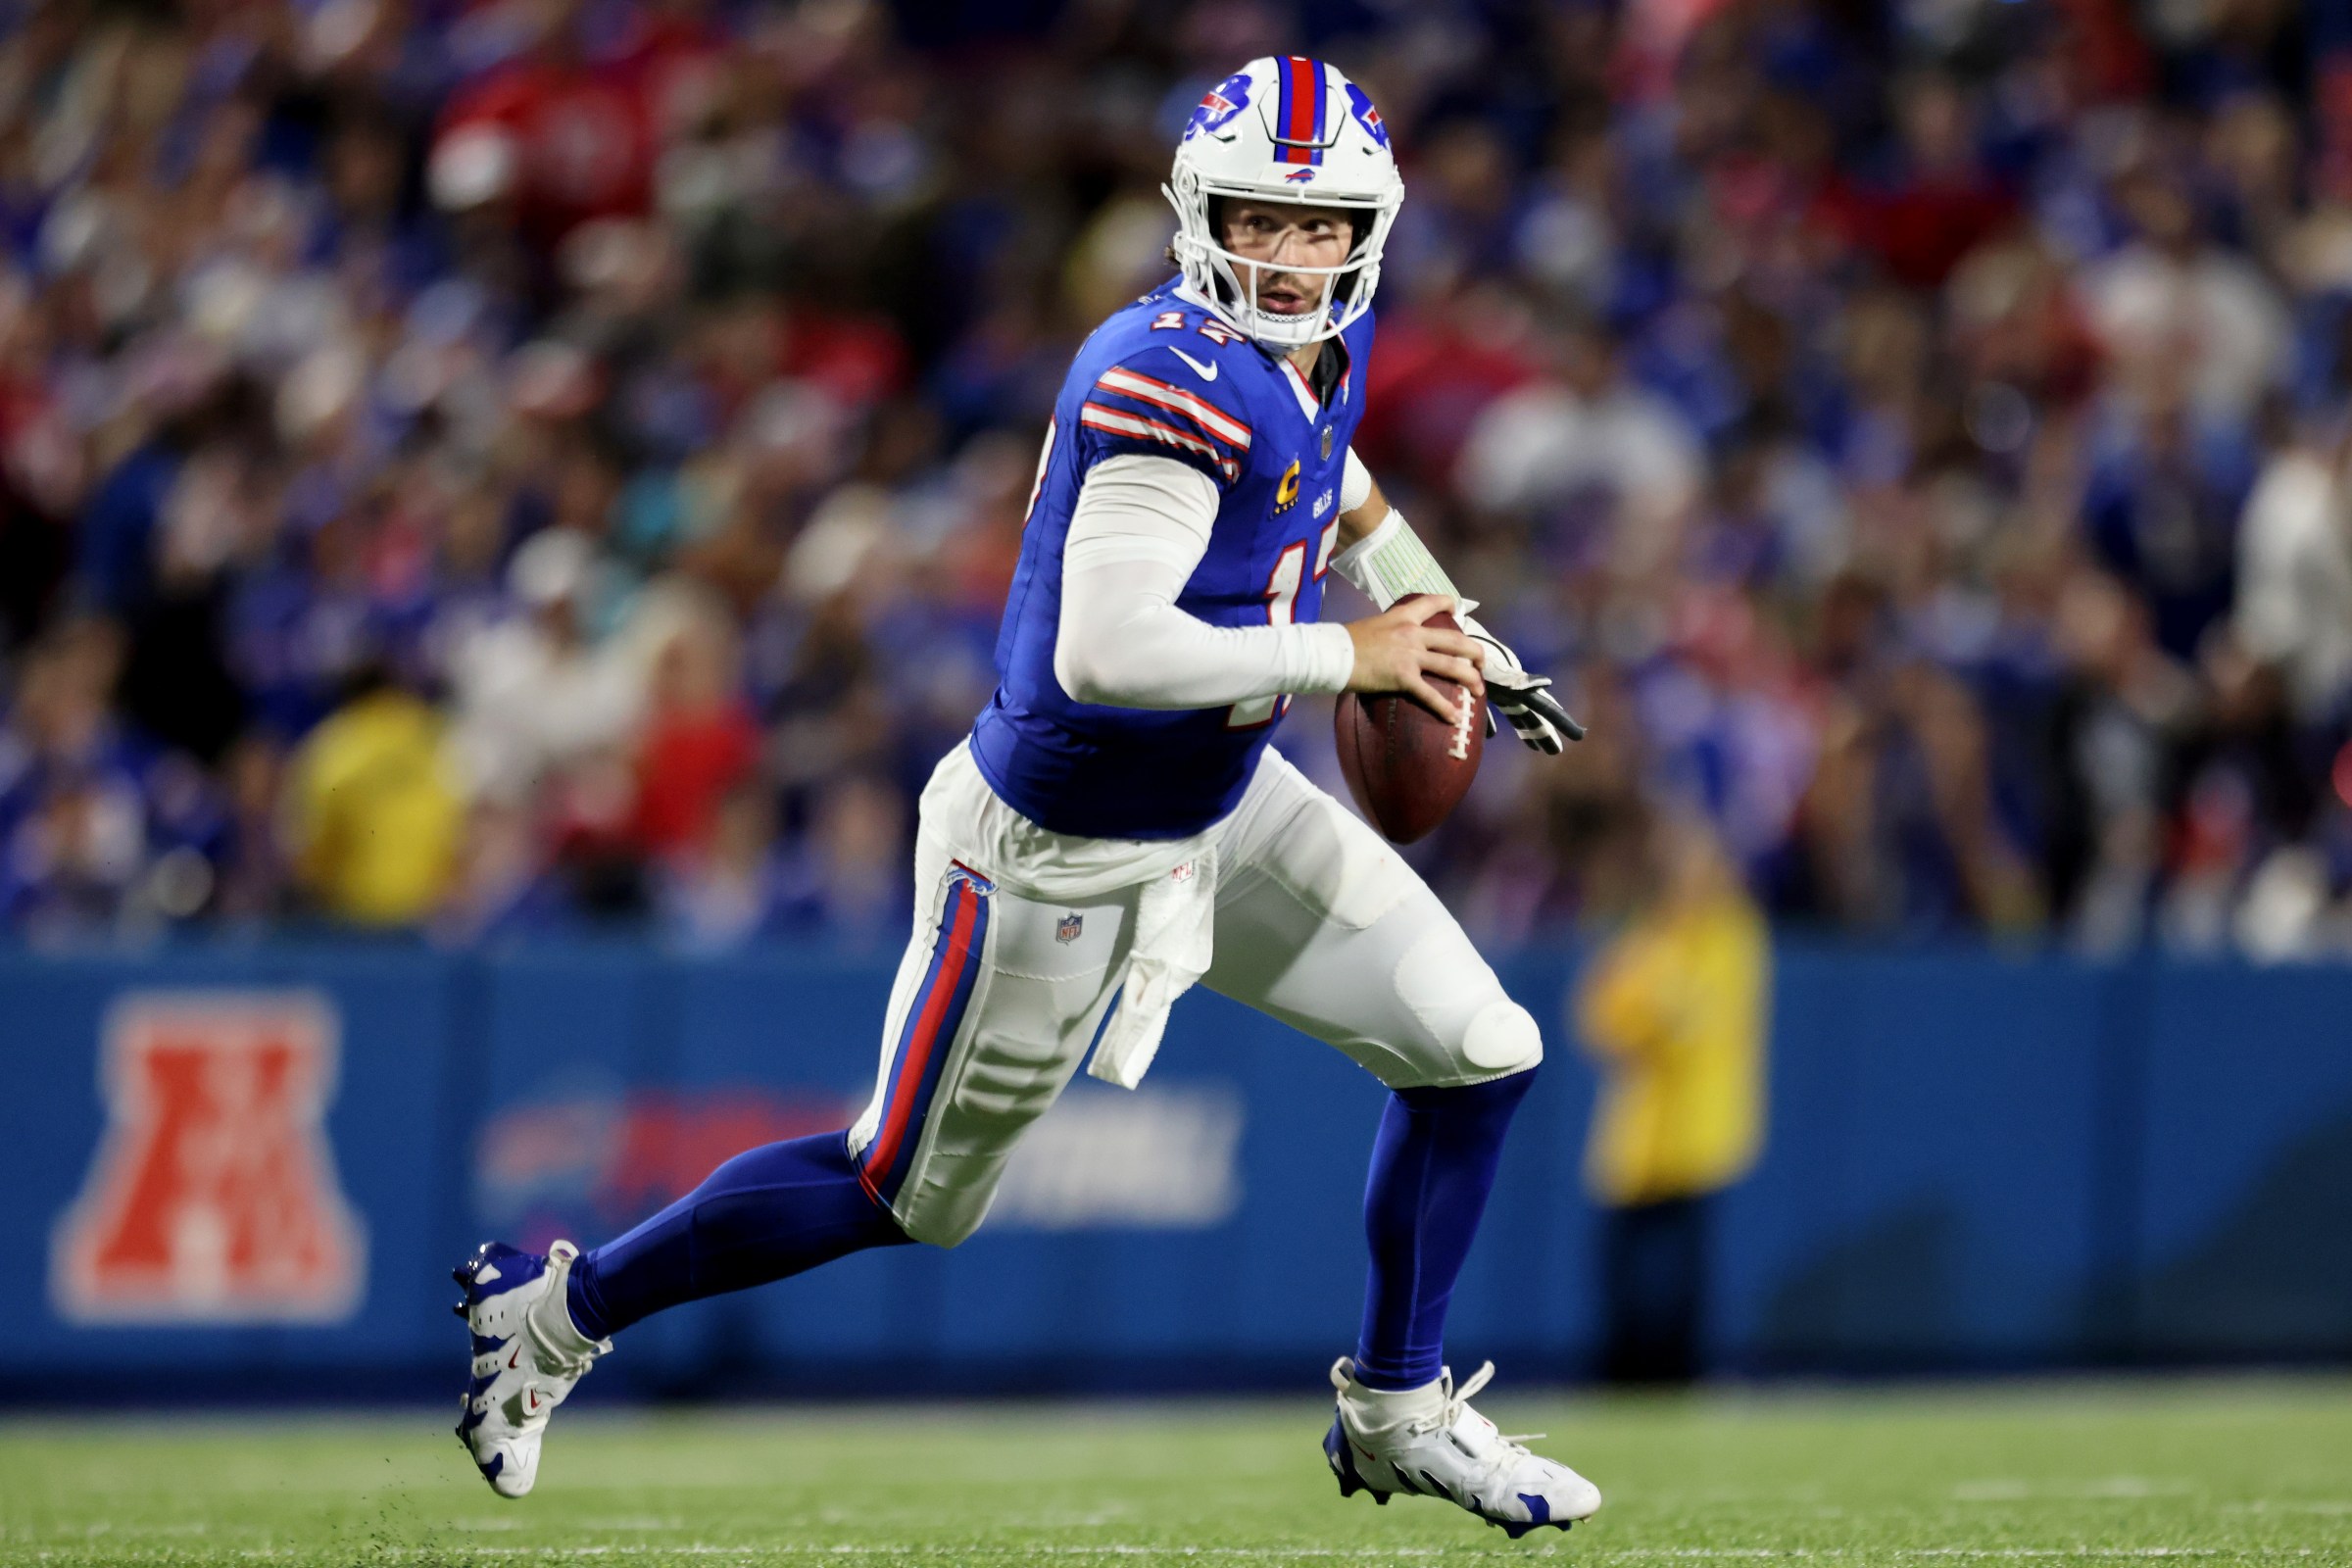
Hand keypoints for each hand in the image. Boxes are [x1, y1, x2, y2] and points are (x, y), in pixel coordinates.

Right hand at [1345, 594, 1485, 725]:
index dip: (1449, 604)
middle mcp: (1413, 633)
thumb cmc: (1346, 640)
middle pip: (1455, 640)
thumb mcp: (1373, 624)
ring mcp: (1411, 656)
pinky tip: (1455, 717)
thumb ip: (1389, 629)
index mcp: (1403, 616)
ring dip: (1470, 678)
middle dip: (1474, 652)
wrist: (1333, 653)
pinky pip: (1430, 694)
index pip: (1432, 603)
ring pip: (1452, 665)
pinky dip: (1445, 708)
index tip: (1457, 610)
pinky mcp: (1404, 677)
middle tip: (1481, 662)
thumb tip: (1392, 639)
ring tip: (1479, 690)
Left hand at [1457, 612, 1585, 751]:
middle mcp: (1512, 688)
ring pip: (1515, 712)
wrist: (1450, 635)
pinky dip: (1490, 723)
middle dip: (1544, 732)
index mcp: (1519, 686)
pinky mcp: (1478, 687)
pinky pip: (1487, 710)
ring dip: (1525, 728)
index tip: (1578, 735)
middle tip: (1556, 751)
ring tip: (1535, 747)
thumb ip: (1516, 679)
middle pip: (1533, 713)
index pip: (1545, 706)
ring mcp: (1496, 687)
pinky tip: (1490, 736)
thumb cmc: (1474, 650)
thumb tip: (1543, 685)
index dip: (1560, 721)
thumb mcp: (1496, 666)